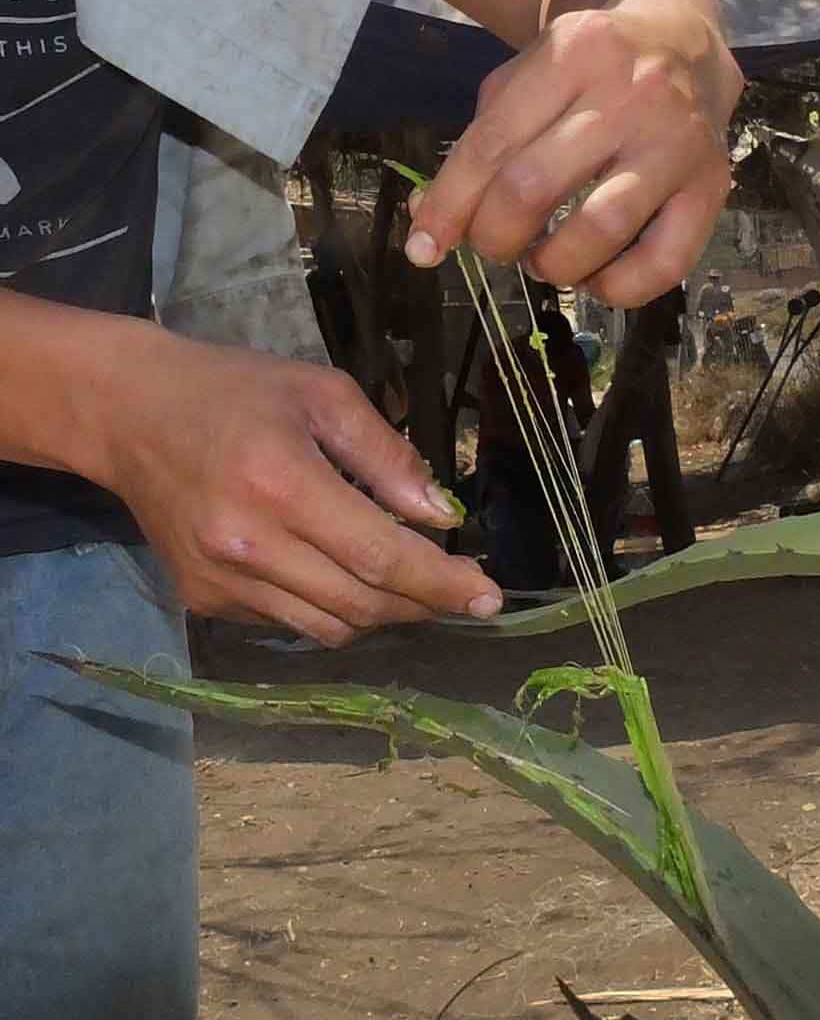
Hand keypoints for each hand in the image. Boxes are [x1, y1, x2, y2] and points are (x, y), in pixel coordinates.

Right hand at [104, 331, 501, 646]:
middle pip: (361, 603)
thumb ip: (387, 456)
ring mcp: (220, 580)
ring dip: (379, 613)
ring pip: (328, 628)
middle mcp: (247, 544)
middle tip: (456, 588)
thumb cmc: (236, 390)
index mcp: (282, 482)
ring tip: (399, 581)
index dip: (442, 583)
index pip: (380, 556)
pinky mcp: (202, 600)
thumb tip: (440, 516)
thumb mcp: (322, 394)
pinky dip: (326, 608)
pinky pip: (287, 625)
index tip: (489, 598)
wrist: (129, 415)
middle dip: (423, 604)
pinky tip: (331, 573)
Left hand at [404, 0, 742, 306]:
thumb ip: (475, 150)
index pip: (491, 147)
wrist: (682, 40)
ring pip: (599, 229)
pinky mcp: (711, 187)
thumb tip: (428, 229)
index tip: (422, 249)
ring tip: (544, 260)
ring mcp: (676, 142)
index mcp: (572, 53)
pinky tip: (596, 277)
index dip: (447, 208)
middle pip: (532, 188)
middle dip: (494, 238)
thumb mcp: (523, 84)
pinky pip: (663, 264)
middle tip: (496, 245)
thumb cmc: (586, 74)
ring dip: (553, 266)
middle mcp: (630, 93)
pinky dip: (616, 289)